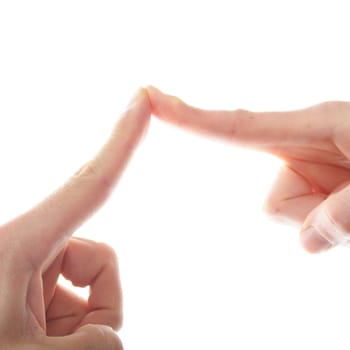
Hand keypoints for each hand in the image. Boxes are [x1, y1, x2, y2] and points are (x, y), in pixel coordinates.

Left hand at [0, 88, 149, 348]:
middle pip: (100, 261)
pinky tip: (39, 344)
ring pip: (93, 289)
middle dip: (99, 307)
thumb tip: (112, 336)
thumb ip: (95, 342)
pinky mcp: (30, 288)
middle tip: (61, 346)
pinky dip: (70, 332)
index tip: (141, 100)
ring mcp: (30, 270)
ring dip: (81, 327)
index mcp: (16, 246)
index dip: (121, 139)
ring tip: (40, 347)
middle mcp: (25, 247)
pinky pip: (76, 304)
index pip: (89, 183)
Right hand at [147, 86, 349, 252]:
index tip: (151, 100)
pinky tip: (349, 208)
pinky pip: (301, 220)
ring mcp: (306, 166)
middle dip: (306, 213)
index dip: (190, 116)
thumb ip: (348, 211)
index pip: (235, 126)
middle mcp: (301, 145)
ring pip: (285, 213)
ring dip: (321, 219)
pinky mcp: (313, 184)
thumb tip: (307, 241)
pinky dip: (325, 224)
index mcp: (315, 126)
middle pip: (271, 198)